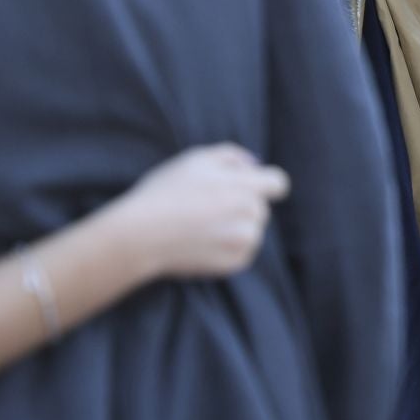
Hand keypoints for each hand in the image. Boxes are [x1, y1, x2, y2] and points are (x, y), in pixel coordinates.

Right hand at [106, 144, 289, 280]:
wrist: (140, 235)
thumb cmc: (165, 192)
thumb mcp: (196, 159)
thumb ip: (231, 156)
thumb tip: (254, 163)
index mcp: (247, 186)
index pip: (278, 183)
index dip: (265, 184)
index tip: (249, 188)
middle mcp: (252, 213)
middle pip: (260, 208)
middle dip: (242, 205)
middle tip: (207, 208)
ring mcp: (245, 240)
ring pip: (252, 230)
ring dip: (236, 228)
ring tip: (202, 226)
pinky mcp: (236, 263)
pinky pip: (242, 252)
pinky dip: (227, 248)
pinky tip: (201, 242)